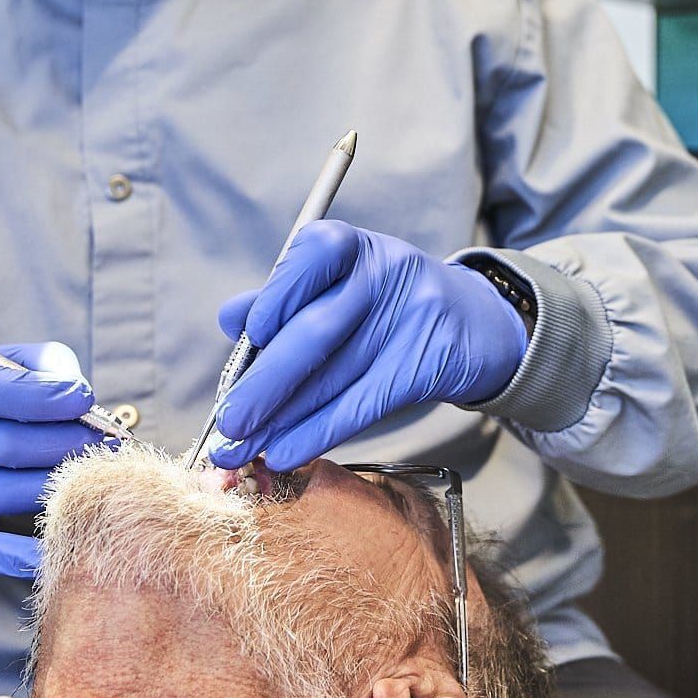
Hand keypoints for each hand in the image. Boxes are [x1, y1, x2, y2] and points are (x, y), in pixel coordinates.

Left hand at [210, 221, 528, 470]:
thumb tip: (231, 318)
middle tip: (228, 422)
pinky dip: (318, 432)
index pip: (312, 257)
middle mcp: (384, 273)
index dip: (278, 296)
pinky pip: (363, 404)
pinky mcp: (428, 364)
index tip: (251, 336)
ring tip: (240, 449)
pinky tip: (285, 451)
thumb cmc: (383, 303)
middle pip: (318, 330)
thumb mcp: (337, 285)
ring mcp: (413, 317)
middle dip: (265, 383)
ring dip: (281, 419)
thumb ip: (283, 299)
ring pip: (335, 376)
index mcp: (353, 246)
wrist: (469, 324)